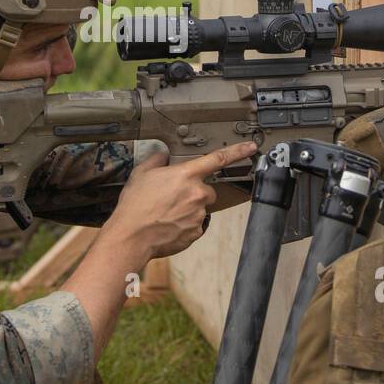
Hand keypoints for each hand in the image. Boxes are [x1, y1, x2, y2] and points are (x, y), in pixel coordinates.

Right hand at [107, 141, 257, 260]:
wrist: (131, 236)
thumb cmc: (135, 205)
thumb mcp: (141, 174)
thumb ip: (156, 160)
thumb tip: (163, 155)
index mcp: (186, 175)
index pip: (218, 159)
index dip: (238, 152)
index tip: (251, 148)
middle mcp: (197, 194)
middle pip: (207, 189)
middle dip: (194, 192)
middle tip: (173, 198)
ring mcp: (199, 214)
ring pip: (201, 208)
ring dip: (189, 209)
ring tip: (166, 213)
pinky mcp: (196, 232)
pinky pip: (196, 225)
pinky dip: (185, 224)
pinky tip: (168, 224)